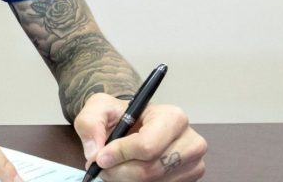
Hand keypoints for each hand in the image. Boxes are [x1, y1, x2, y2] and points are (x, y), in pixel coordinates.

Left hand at [74, 94, 206, 180]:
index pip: (147, 146)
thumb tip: (94, 153)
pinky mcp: (188, 179)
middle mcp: (190, 141)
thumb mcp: (99, 108)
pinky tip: (129, 171)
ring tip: (115, 166)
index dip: (120, 155)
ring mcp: (193, 164)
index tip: (100, 158)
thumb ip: (90, 124)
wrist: (134, 124)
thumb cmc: (121, 115)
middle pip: (150, 169)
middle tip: (102, 166)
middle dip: (119, 171)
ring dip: (126, 179)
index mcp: (172, 117)